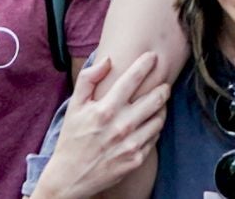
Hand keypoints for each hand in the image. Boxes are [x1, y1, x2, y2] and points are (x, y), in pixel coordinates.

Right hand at [31, 54, 169, 198]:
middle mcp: (121, 126)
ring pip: (159, 119)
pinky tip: (149, 124)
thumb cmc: (72, 138)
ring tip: (159, 103)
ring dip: (162, 108)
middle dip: (163, 87)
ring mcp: (130, 144)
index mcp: (105, 109)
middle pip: (155, 99)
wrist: (70, 177)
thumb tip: (108, 60)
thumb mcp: (74, 106)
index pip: (132, 80)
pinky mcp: (136, 159)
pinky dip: (154, 128)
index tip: (153, 57)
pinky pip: (154, 138)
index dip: (145, 64)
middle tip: (164, 83)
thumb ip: (88, 79)